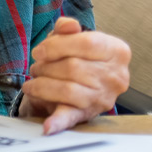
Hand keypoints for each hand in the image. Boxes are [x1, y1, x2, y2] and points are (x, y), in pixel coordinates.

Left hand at [19, 16, 130, 133]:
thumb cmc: (79, 55)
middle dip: (47, 66)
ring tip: (34, 81)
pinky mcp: (87, 115)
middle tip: (37, 66)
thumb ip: (68, 28)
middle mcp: (116, 78)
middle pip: (73, 67)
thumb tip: (67, 25)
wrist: (85, 81)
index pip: (87, 44)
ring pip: (68, 90)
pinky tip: (47, 126)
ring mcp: (102, 98)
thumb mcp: (74, 36)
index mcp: (117, 52)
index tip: (39, 51)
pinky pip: (71, 118)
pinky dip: (58, 122)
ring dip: (43, 85)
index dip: (58, 46)